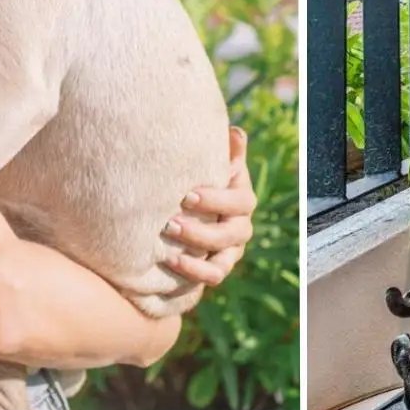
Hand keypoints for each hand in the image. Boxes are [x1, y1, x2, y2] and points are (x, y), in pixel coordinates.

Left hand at [163, 126, 255, 287]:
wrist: (187, 206)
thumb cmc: (198, 177)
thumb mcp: (211, 164)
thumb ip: (225, 151)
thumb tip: (236, 133)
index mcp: (241, 198)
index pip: (241, 202)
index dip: (217, 200)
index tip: (187, 195)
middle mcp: (240, 226)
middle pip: (232, 234)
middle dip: (201, 231)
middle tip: (170, 224)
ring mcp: (230, 250)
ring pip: (224, 261)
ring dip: (197, 259)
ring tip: (167, 253)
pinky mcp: (216, 267)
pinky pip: (212, 276)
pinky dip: (193, 273)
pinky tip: (169, 263)